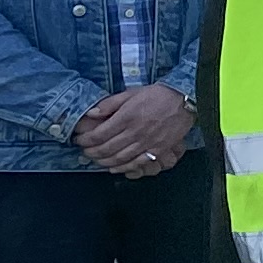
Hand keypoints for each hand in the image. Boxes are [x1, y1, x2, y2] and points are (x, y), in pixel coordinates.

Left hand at [76, 83, 191, 175]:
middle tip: (85, 152)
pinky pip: (138, 162)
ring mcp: (147, 142)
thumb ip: (110, 104)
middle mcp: (135, 132)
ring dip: (104, 162)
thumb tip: (91, 114)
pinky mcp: (158, 149)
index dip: (85, 140)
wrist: (184, 99)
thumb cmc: (157, 95)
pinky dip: (124, 168)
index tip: (79, 140)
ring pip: (120, 158)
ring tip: (96, 160)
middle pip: (106, 149)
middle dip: (91, 152)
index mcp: (126, 117)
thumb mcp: (131, 93)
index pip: (99, 134)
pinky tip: (115, 168)